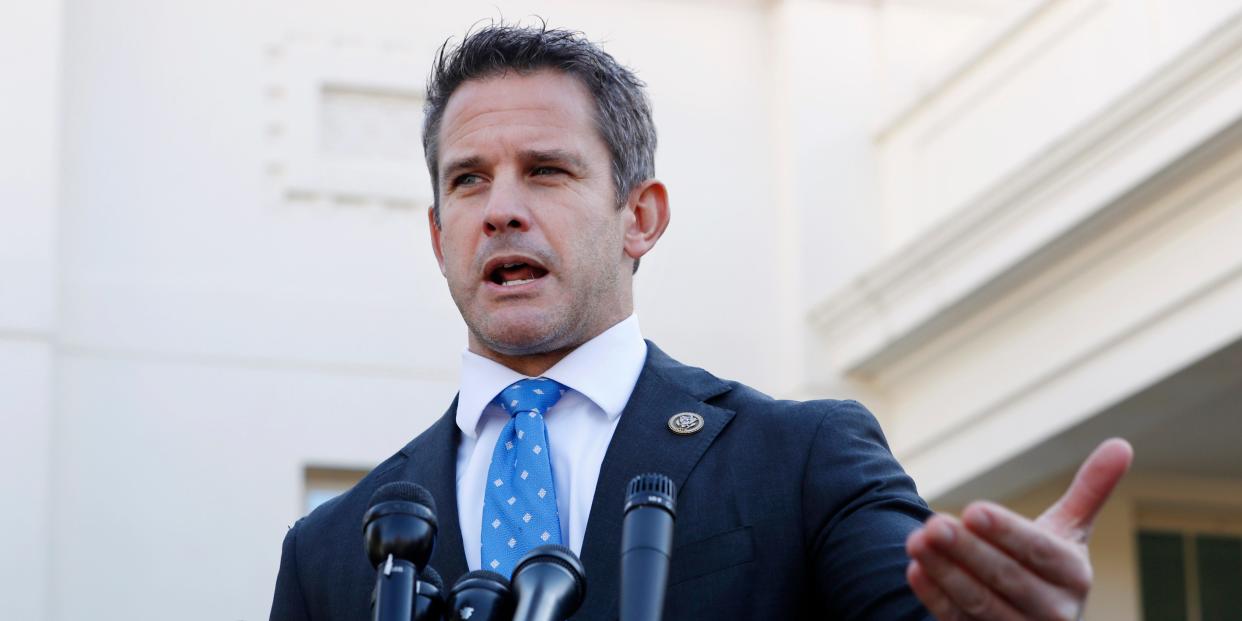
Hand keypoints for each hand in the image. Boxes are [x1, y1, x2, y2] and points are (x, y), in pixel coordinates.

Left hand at [905, 438, 1132, 619]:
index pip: (1039, 551)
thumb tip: (1122, 444)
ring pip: (978, 603)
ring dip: (944, 572)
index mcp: (1074, 575)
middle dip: (967, 551)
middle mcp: (1052, 610)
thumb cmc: (1048, 566)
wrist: (1035, 620)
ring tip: (915, 540)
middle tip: (933, 524)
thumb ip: (1090, 491)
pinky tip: (915, 571)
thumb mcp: (1069, 531)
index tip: (972, 509)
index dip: (1006, 532)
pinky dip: (935, 598)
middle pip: (1006, 579)